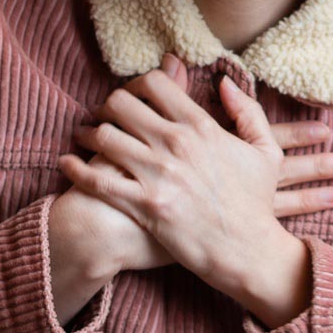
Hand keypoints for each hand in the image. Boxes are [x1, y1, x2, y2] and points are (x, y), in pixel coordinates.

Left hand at [61, 56, 332, 300]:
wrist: (247, 251)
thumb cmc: (256, 202)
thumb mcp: (265, 150)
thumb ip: (247, 110)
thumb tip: (224, 82)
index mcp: (202, 126)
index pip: (155, 84)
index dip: (137, 85)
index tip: (134, 97)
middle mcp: (176, 144)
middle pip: (121, 104)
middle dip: (108, 106)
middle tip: (105, 117)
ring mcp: (157, 175)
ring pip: (104, 136)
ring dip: (88, 134)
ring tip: (85, 137)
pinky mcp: (143, 206)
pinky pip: (97, 180)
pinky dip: (75, 169)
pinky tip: (67, 164)